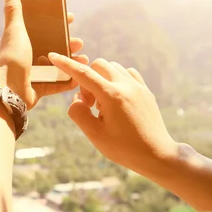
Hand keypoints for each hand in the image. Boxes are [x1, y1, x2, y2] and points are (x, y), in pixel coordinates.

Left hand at [0, 0, 88, 109]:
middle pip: (52, 47)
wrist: (8, 90)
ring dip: (72, 62)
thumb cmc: (10, 59)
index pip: (41, 29)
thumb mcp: (14, 30)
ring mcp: (33, 74)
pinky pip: (58, 84)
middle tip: (79, 42)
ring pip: (57, 66)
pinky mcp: (39, 88)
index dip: (56, 23)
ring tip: (84, 59)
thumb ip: (13, 11)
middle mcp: (26, 57)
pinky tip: (80, 76)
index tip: (71, 18)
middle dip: (68, 43)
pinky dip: (69, 80)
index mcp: (20, 42)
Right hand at [47, 53, 178, 171]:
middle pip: (98, 65)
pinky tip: (115, 98)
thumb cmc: (124, 148)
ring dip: (101, 79)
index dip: (66, 64)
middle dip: (87, 80)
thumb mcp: (94, 135)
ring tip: (103, 104)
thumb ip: (78, 113)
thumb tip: (76, 100)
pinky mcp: (146, 91)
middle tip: (89, 104)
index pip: (83, 73)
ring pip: (113, 67)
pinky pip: (127, 73)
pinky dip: (116, 80)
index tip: (53, 56)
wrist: (157, 155)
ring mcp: (138, 86)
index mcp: (111, 96)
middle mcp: (126, 85)